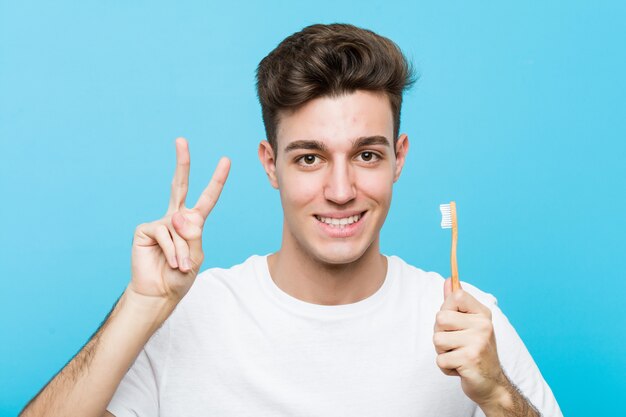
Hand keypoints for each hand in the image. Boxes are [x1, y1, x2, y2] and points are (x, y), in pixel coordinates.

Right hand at [129, 137, 229, 303]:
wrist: (159, 293)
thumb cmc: (179, 277)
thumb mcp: (195, 257)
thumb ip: (192, 236)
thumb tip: (178, 215)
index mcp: (192, 223)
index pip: (207, 198)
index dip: (217, 180)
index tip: (225, 160)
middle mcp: (175, 218)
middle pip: (179, 185)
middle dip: (182, 162)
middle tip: (181, 140)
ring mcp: (160, 222)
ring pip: (178, 227)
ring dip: (182, 251)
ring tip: (179, 265)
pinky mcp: (145, 230)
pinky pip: (165, 234)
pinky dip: (171, 250)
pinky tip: (169, 261)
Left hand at [433, 278, 506, 407]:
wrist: (492, 384)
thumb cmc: (475, 351)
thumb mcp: (469, 324)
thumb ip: (456, 303)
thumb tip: (448, 280)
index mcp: (482, 314)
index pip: (456, 295)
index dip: (447, 308)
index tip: (455, 323)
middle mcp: (483, 325)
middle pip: (440, 318)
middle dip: (441, 333)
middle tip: (455, 344)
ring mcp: (478, 342)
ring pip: (437, 339)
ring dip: (442, 352)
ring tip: (458, 356)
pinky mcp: (470, 360)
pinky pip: (440, 360)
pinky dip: (446, 367)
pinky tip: (460, 368)